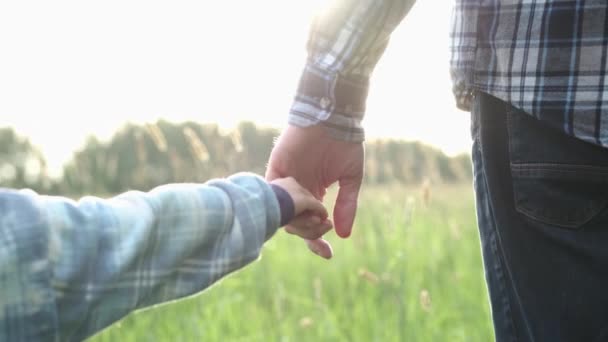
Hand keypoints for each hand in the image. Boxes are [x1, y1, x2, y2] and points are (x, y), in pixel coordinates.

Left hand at [266, 124, 363, 256]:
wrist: (333, 118)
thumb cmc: (344, 144)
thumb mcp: (351, 179)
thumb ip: (347, 205)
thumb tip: (344, 235)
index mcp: (313, 194)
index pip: (310, 226)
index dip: (317, 243)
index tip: (328, 254)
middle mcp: (297, 192)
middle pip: (295, 226)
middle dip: (311, 234)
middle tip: (327, 225)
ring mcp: (285, 182)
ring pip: (284, 216)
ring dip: (302, 222)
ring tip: (321, 214)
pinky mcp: (276, 170)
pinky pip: (274, 195)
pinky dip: (288, 204)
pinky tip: (307, 204)